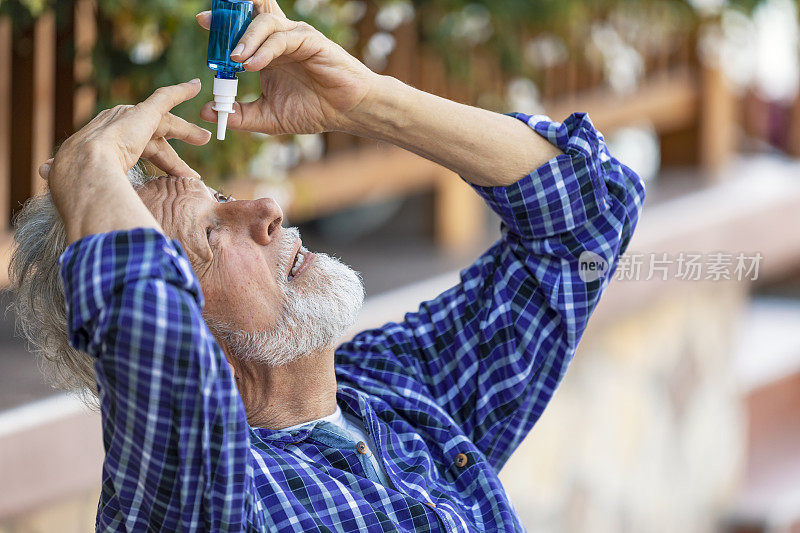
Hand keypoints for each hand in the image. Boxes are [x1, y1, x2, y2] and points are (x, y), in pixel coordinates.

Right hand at [49, 80, 210, 185]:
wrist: (85, 169)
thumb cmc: (86, 186)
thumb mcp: (93, 186)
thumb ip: (90, 185)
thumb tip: (60, 185)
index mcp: (106, 144)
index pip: (137, 152)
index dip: (157, 164)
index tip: (174, 178)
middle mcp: (116, 126)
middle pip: (153, 138)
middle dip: (174, 155)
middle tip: (192, 171)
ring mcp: (129, 117)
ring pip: (165, 121)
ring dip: (187, 129)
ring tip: (206, 138)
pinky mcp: (143, 111)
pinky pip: (165, 97)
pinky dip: (180, 90)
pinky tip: (196, 86)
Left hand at [196, 0, 378, 134]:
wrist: (346, 113)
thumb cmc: (313, 110)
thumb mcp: (267, 117)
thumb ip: (239, 115)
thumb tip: (206, 111)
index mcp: (268, 52)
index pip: (243, 27)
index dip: (224, 22)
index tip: (203, 22)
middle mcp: (280, 40)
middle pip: (252, 14)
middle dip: (230, 16)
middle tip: (209, 24)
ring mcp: (295, 37)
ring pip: (265, 23)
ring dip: (246, 39)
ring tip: (234, 59)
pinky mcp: (310, 41)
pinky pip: (282, 39)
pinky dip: (265, 50)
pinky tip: (253, 66)